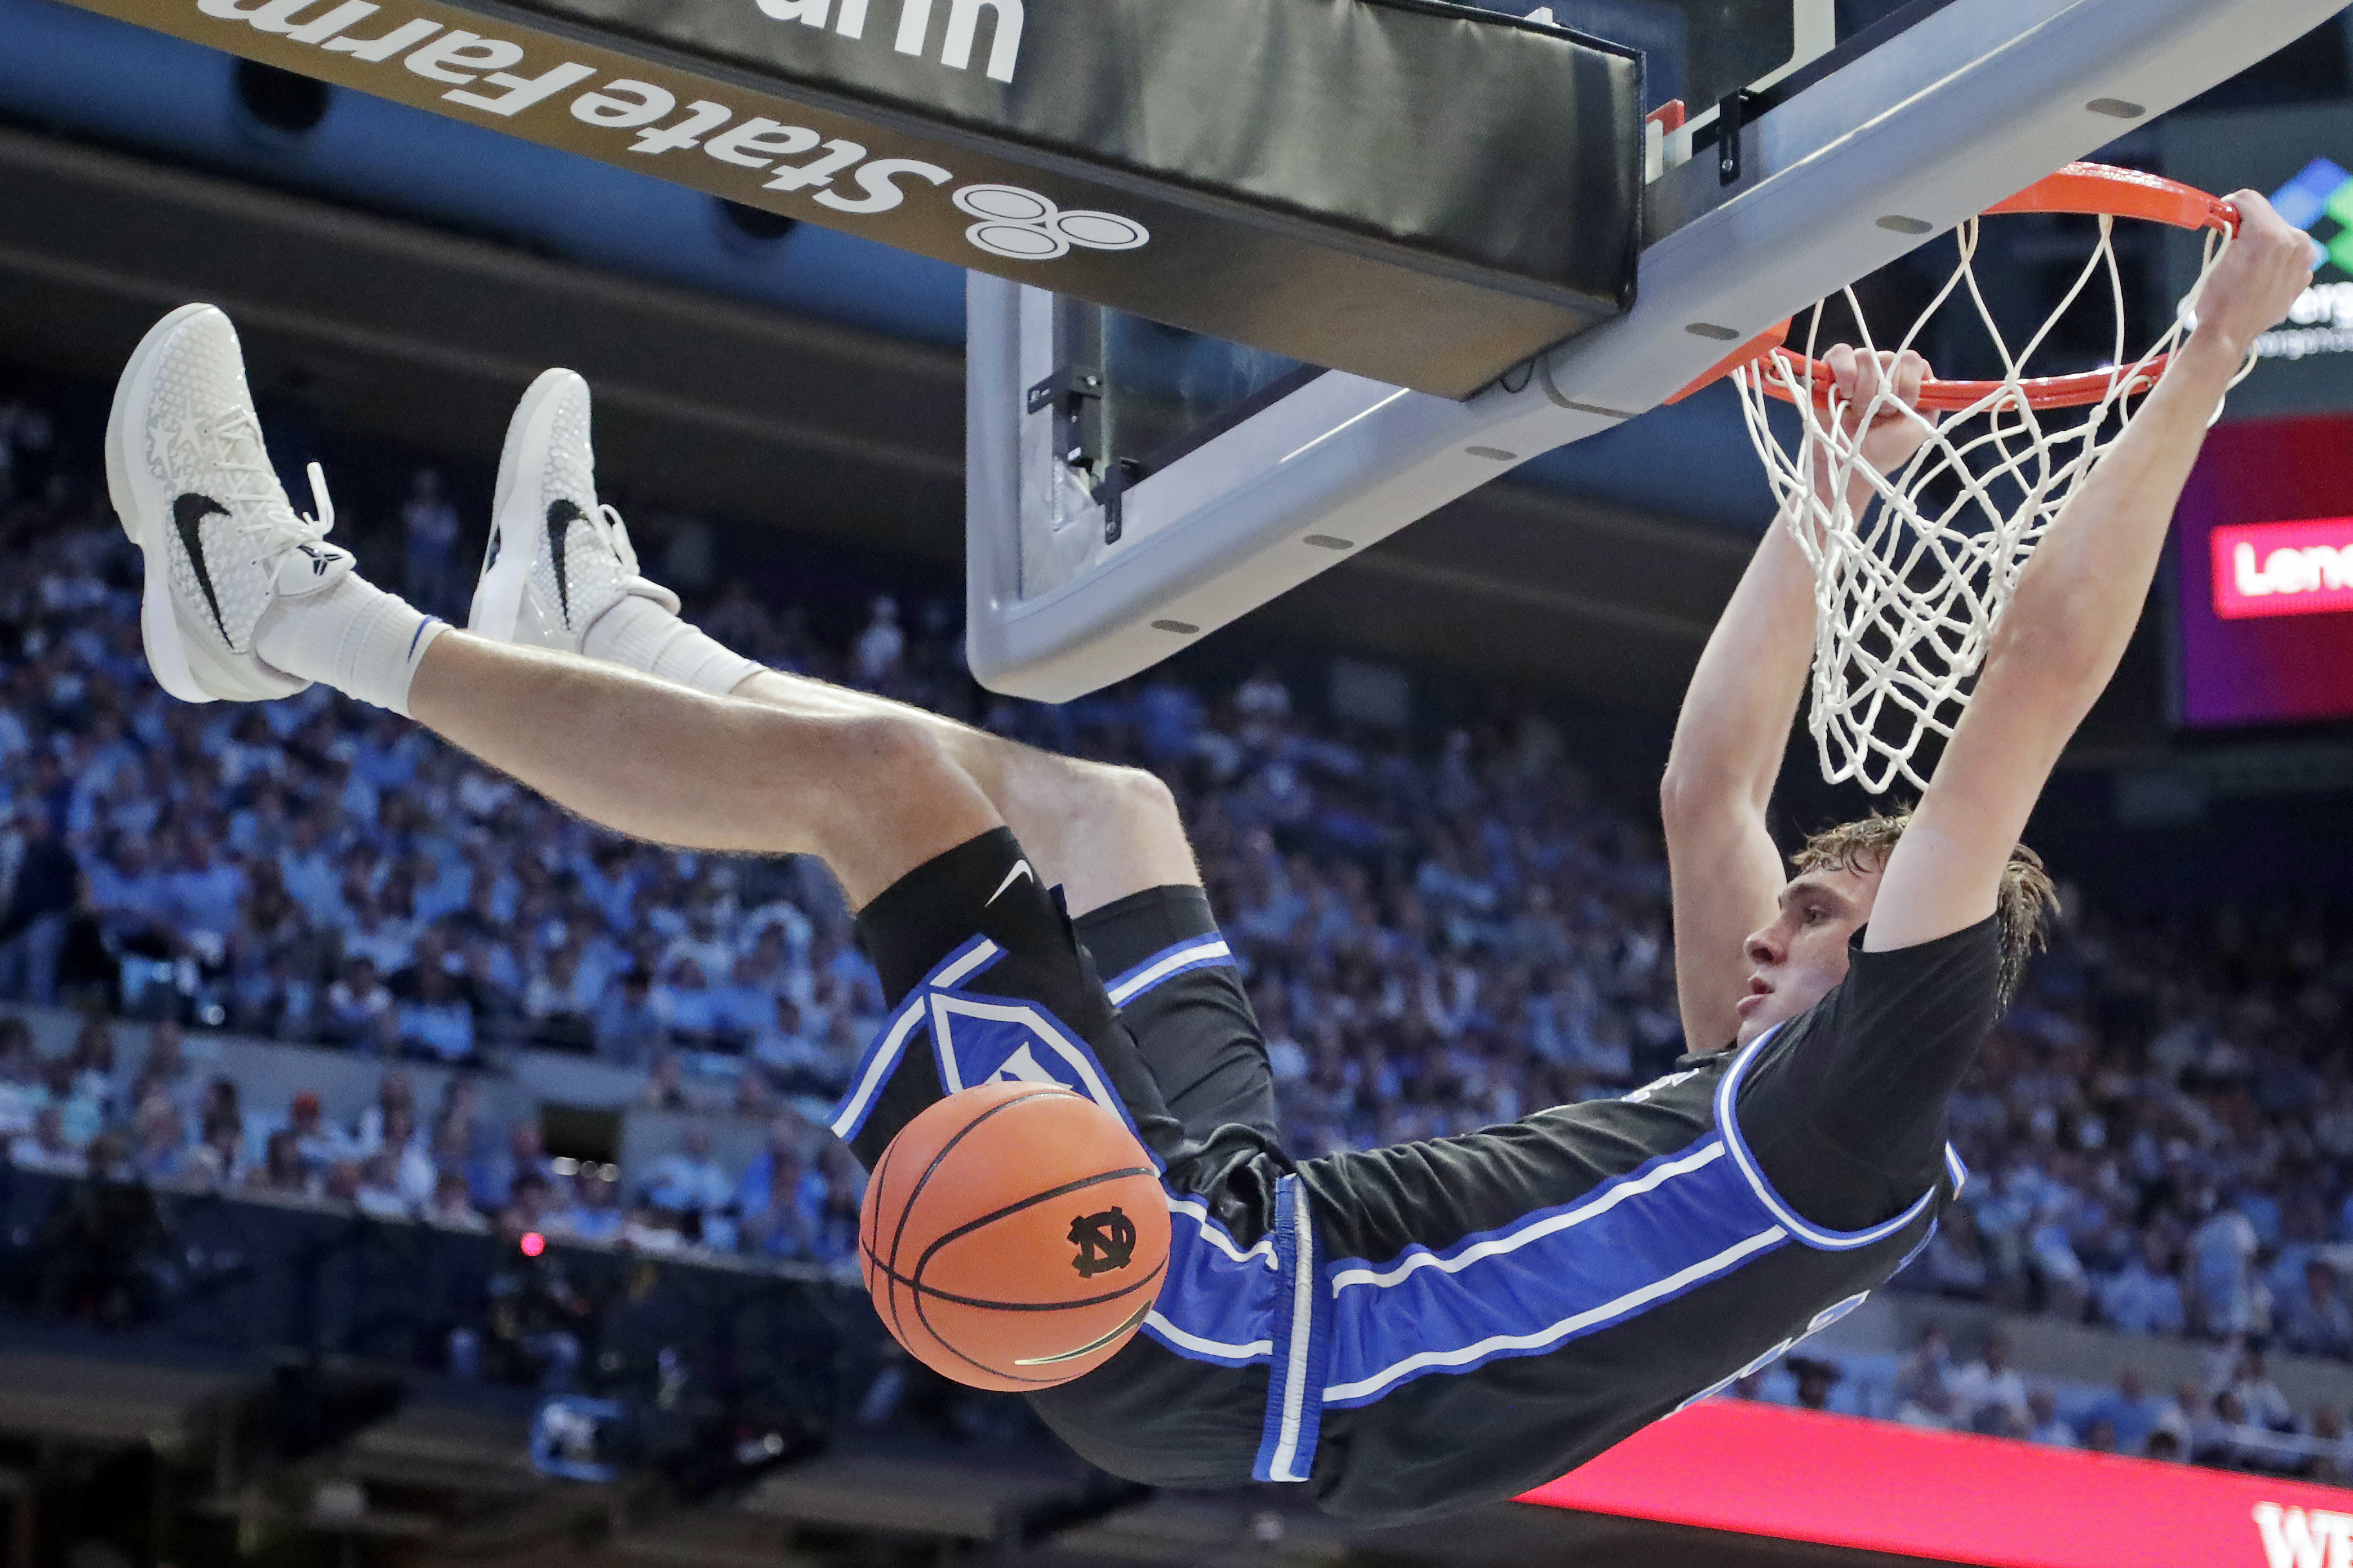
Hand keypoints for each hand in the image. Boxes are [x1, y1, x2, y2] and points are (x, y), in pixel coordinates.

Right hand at [1823, 345, 1935, 475]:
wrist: (1852, 467)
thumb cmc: (1885, 449)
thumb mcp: (1919, 429)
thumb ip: (1930, 403)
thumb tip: (1928, 376)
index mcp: (1903, 379)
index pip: (1911, 360)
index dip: (1908, 383)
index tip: (1902, 407)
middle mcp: (1881, 369)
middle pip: (1888, 358)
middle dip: (1884, 394)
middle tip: (1876, 416)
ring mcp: (1856, 368)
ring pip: (1866, 357)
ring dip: (1864, 391)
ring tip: (1858, 412)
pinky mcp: (1830, 371)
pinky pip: (1841, 353)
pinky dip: (1844, 370)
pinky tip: (1844, 392)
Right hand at [2192, 192, 2314, 359]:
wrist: (2229, 335)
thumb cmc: (2217, 300)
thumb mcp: (2217, 254)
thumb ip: (2231, 225)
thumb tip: (2234, 210)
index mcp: (2270, 234)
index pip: (2248, 200)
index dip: (2228, 209)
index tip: (2219, 222)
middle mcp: (2294, 242)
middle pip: (2266, 216)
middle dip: (2246, 227)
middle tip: (2229, 250)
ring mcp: (2304, 260)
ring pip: (2278, 234)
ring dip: (2261, 243)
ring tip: (2244, 267)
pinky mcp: (2304, 274)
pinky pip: (2287, 255)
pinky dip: (2272, 260)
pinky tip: (2257, 279)